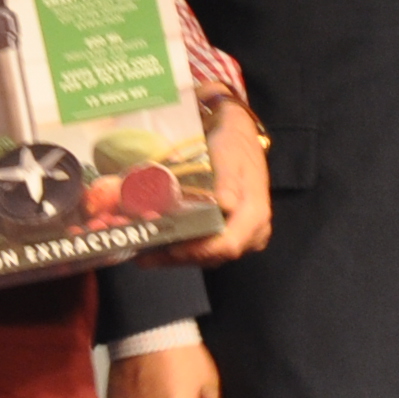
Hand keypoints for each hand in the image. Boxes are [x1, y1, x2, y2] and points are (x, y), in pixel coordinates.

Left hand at [147, 99, 274, 265]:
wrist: (239, 140)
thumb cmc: (233, 147)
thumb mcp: (229, 158)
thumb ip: (227, 182)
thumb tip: (225, 205)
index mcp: (255, 216)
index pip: (227, 245)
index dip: (197, 250)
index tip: (168, 247)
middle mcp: (252, 233)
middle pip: (213, 256)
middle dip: (178, 256)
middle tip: (143, 252)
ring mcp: (241, 237)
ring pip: (207, 257)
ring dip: (175, 257)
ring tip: (142, 254)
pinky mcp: (229, 234)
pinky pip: (206, 249)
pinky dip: (181, 249)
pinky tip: (156, 247)